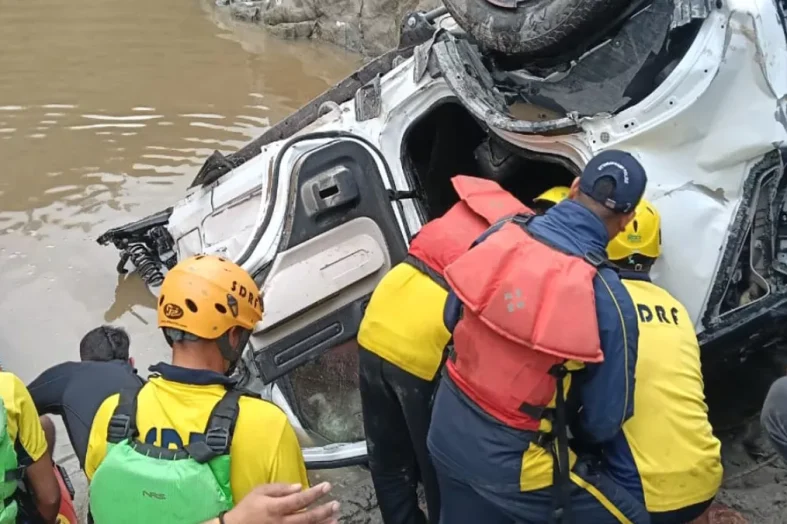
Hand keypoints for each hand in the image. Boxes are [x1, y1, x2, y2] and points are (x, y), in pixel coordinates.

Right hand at [222, 482, 339, 523]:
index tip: (327, 486)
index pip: (299, 500)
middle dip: (323, 511)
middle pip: (307, 518)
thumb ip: (279, 488)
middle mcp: (281, 522)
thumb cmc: (247, 508)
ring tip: (335, 519)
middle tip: (336, 504)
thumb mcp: (259, 492)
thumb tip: (299, 486)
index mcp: (276, 507)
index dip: (315, 493)